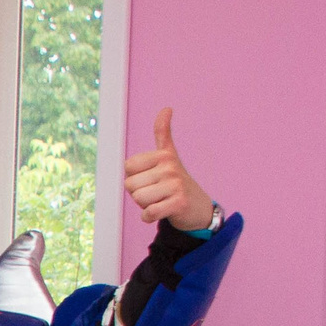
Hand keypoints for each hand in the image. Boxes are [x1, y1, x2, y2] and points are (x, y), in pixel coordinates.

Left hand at [124, 108, 213, 230]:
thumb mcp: (168, 156)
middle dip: (139, 193)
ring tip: (161, 200)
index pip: (128, 167)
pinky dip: (149, 217)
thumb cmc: (175, 182)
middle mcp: (170, 167)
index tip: (151, 178)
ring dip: (145, 205)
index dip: (135, 177)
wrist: (197, 207)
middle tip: (157, 192)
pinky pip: (148, 213)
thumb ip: (163, 133)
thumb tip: (167, 108)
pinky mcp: (178, 203)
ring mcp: (175, 184)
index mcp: (163, 155)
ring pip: (138, 199)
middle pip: (130, 185)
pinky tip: (161, 212)